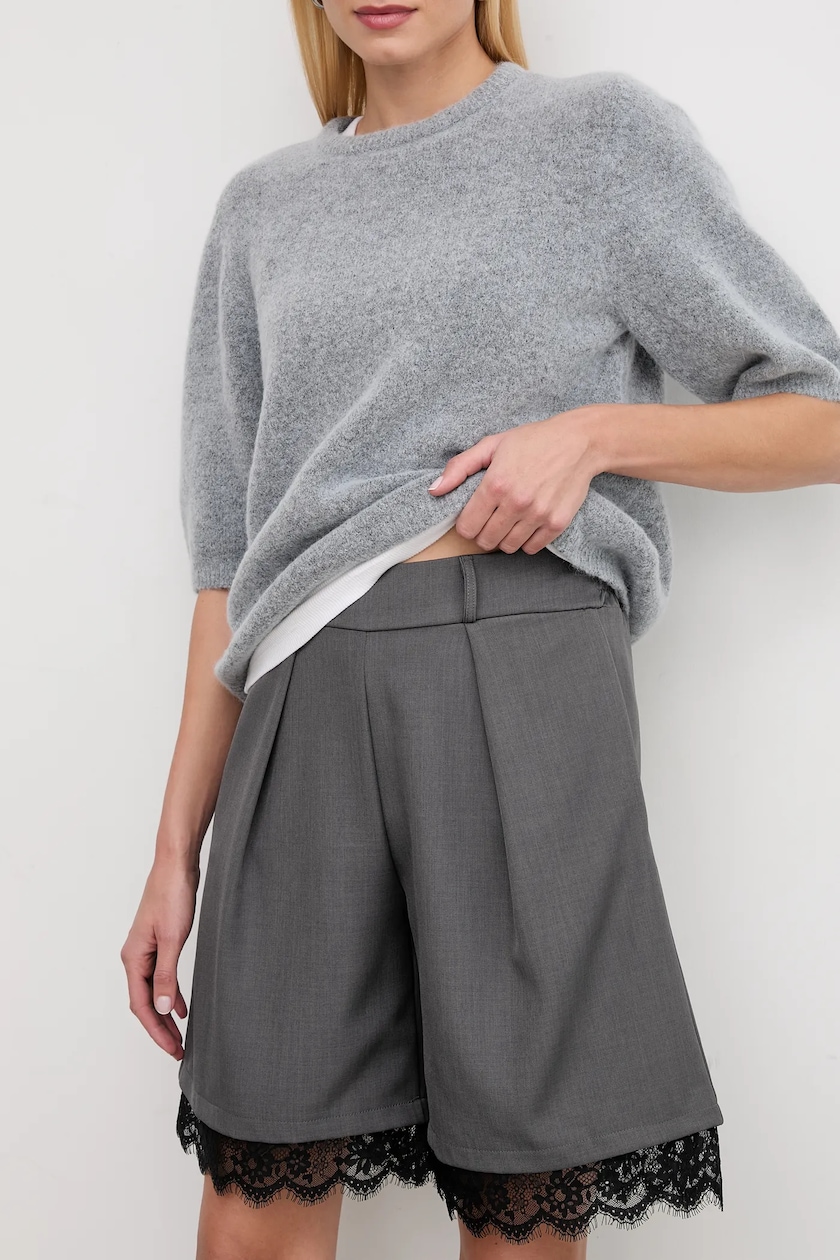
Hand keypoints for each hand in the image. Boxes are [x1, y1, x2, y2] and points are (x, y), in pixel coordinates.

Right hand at [120, 859, 199, 1060]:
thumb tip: (165, 1009)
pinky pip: (161, 977)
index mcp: (133, 958)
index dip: (157, 1030)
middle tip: (178, 1050)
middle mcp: (135, 956)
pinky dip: (171, 994)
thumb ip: (166, 976)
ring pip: (153, 991)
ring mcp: (147, 949)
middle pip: (145, 1002)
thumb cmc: (172, 896)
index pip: (141, 1005)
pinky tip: (182, 1006)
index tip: (172, 1049)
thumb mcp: (172, 939)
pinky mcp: (159, 942)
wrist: (176, 865)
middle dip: (160, 1028)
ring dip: (166, 1014)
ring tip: (180, 1036)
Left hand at [428, 407, 601, 552]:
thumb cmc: (533, 440)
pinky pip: (532, 548)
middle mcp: (515, 503)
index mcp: (495, 484)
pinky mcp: (557, 523)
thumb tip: (434, 490)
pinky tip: (527, 525)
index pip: (467, 527)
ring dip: (504, 539)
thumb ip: (460, 467)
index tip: (473, 517)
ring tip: (509, 522)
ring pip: (508, 547)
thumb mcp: (493, 444)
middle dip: (483, 533)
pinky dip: (526, 541)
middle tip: (491, 519)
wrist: (579, 442)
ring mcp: (538, 515)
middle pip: (486, 541)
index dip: (466, 525)